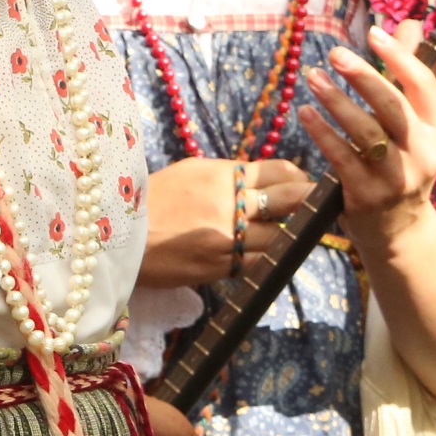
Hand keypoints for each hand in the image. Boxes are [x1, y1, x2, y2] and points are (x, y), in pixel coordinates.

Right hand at [136, 156, 311, 288]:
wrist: (115, 240)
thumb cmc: (149, 202)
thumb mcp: (189, 174)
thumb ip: (228, 176)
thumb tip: (263, 181)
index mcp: (221, 174)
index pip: (278, 170)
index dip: (298, 178)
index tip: (306, 185)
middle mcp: (228, 202)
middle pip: (289, 200)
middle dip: (309, 203)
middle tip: (321, 207)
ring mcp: (227, 236)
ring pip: (279, 236)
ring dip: (287, 236)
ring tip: (292, 235)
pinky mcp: (220, 265)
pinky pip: (260, 263)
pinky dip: (269, 260)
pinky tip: (271, 257)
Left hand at [301, 26, 435, 254]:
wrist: (399, 230)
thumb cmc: (404, 163)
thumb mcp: (417, 125)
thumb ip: (409, 76)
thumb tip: (409, 25)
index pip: (424, 86)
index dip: (400, 57)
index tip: (374, 34)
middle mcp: (425, 153)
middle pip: (393, 106)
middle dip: (363, 76)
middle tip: (336, 54)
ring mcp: (397, 177)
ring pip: (364, 131)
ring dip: (335, 101)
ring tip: (313, 78)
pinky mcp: (367, 195)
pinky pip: (340, 157)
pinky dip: (321, 132)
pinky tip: (305, 113)